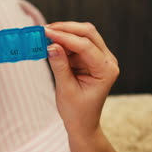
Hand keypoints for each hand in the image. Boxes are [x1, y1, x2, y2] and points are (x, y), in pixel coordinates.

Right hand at [44, 22, 119, 136]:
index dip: (65, 37)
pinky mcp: (90, 58)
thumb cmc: (77, 111)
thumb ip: (60, 66)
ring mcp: (100, 58)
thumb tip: (51, 45)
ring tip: (45, 36)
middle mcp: (107, 60)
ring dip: (64, 33)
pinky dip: (63, 40)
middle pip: (88, 34)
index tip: (46, 33)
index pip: (86, 46)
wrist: (82, 123)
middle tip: (45, 29)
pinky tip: (50, 42)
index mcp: (106, 70)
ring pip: (83, 35)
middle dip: (66, 29)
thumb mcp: (66, 89)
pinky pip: (77, 42)